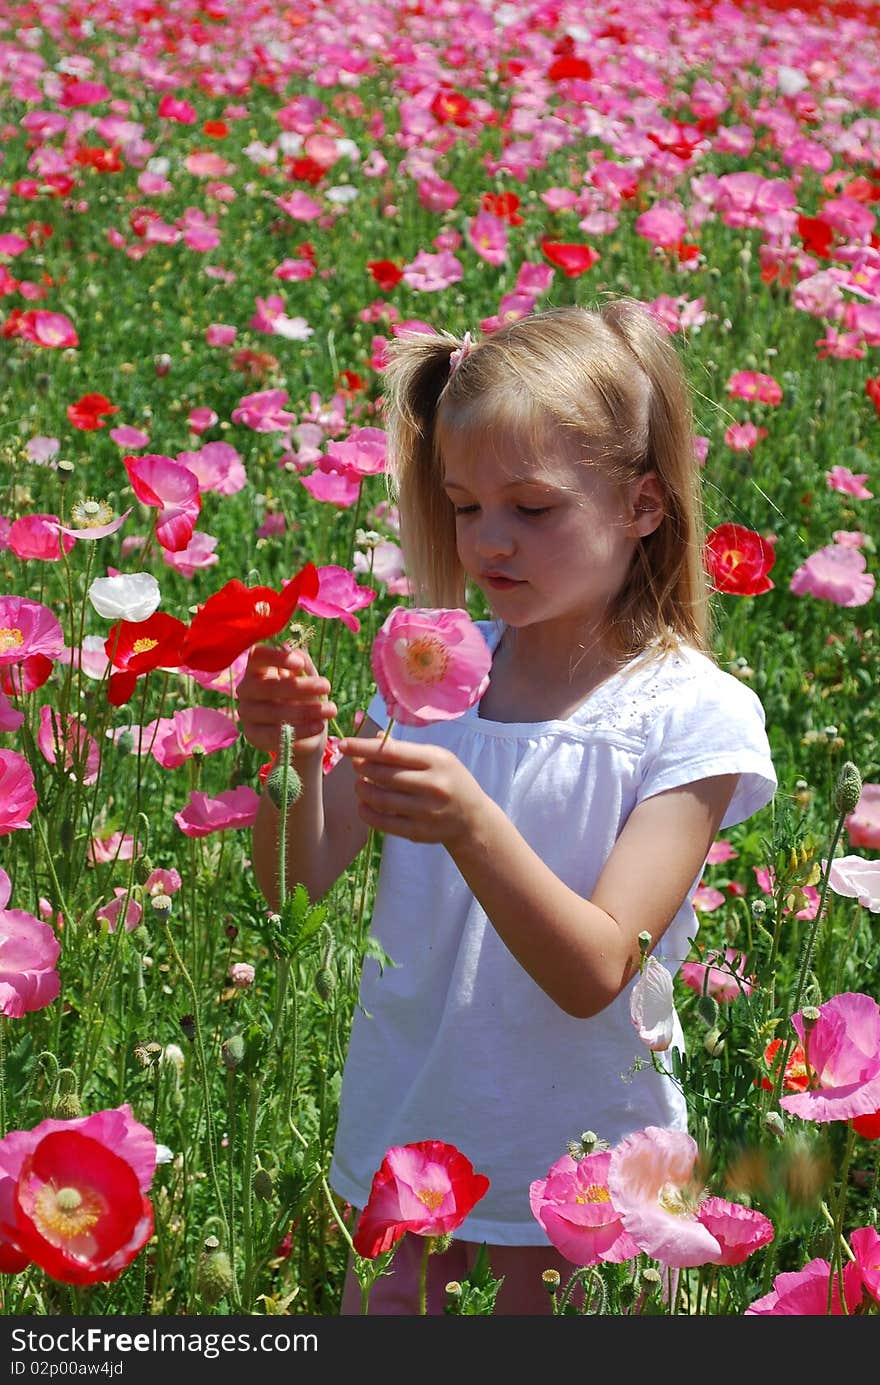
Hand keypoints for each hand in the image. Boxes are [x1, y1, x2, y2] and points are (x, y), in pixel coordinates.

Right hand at [237, 644, 335, 758]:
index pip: (257, 656)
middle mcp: (246, 689)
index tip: (299, 663)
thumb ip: (304, 665)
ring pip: (274, 712)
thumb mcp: (308, 678)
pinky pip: (275, 734)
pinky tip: (319, 726)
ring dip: (306, 710)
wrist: (306, 731)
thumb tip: (298, 654)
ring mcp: (246, 713)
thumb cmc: (304, 697)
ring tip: (331, 710)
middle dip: (300, 687)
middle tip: (327, 686)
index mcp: (256, 668)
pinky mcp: (252, 735)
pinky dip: (300, 730)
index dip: (276, 658)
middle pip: (268, 686)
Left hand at [338, 734, 485, 846]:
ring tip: (360, 784)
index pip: (390, 752)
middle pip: (383, 775)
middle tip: (356, 765)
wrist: (472, 818)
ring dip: (362, 790)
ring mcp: (426, 811)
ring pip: (380, 799)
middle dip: (362, 768)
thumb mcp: (436, 757)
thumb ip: (405, 749)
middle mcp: (432, 785)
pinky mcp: (418, 832)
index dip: (363, 748)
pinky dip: (367, 812)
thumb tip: (373, 739)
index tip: (344, 745)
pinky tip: (364, 804)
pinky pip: (383, 822)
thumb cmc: (449, 780)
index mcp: (436, 761)